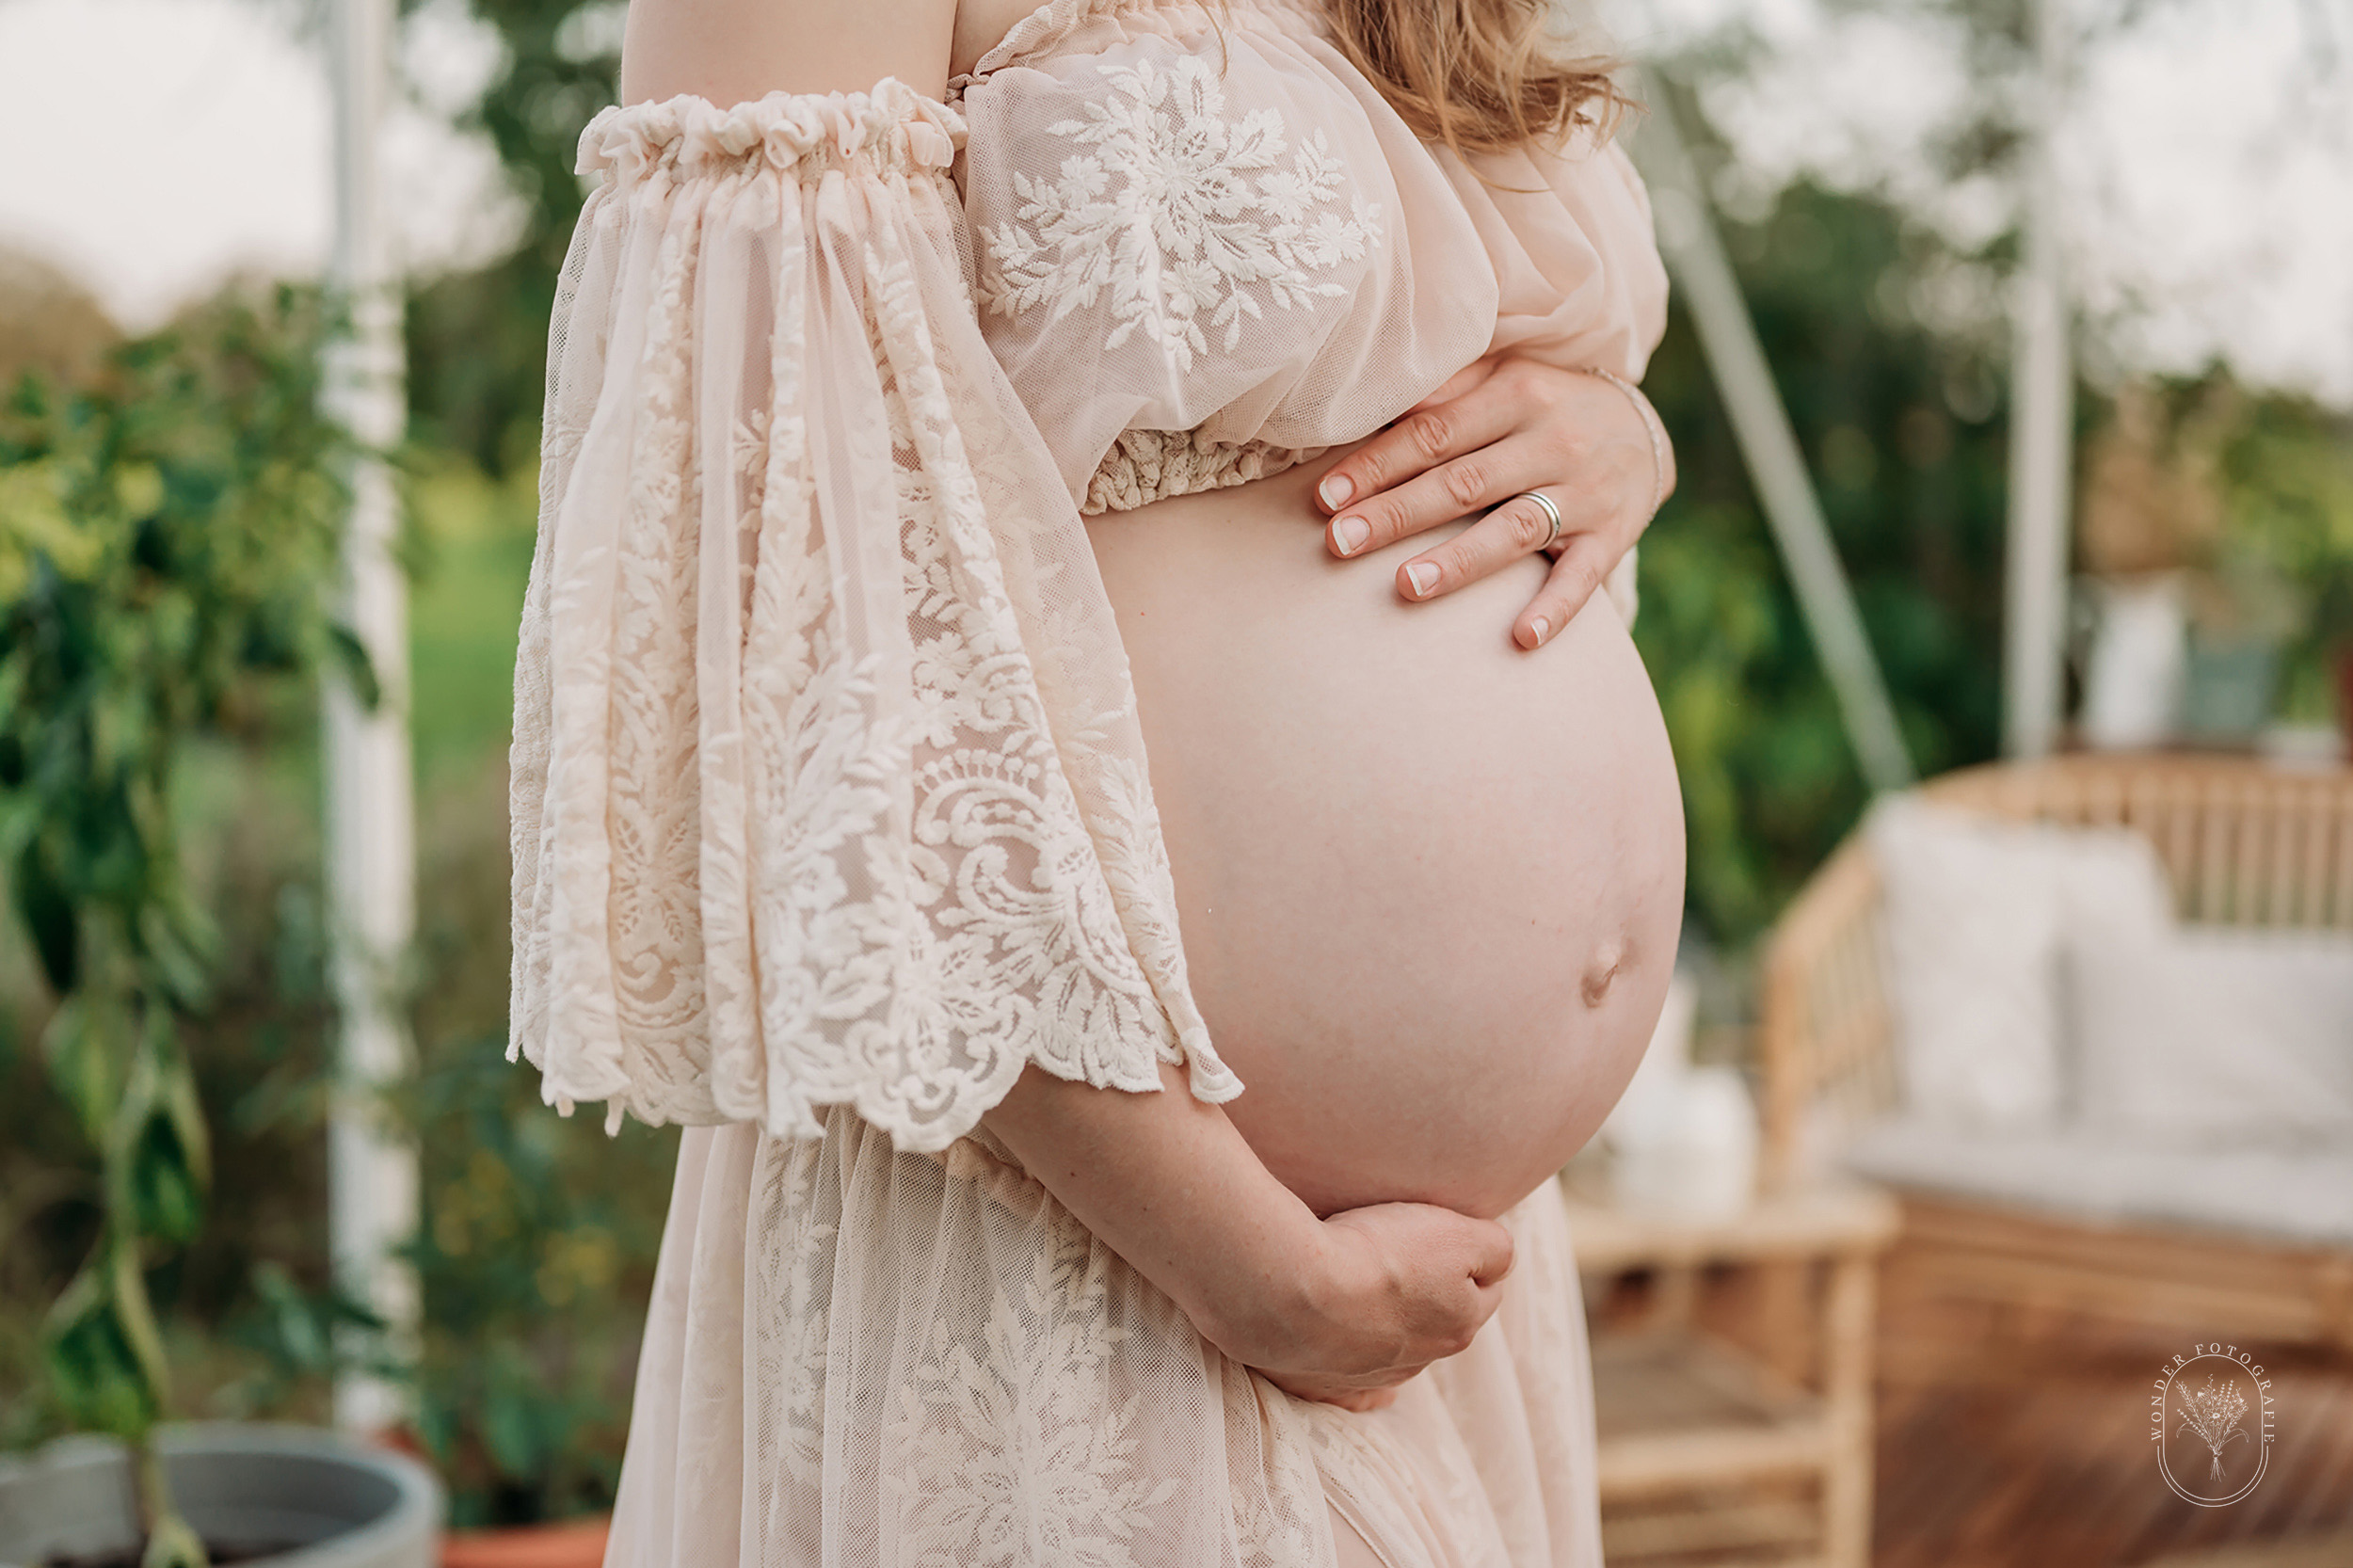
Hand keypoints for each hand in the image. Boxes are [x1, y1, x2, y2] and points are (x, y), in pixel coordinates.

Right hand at [1227, 1202, 1515, 1412]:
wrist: (1294, 1291)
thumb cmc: (1378, 1256)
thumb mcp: (1458, 1235)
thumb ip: (1495, 1247)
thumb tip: (1500, 1259)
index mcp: (1460, 1324)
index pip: (1487, 1288)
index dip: (1471, 1256)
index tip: (1446, 1233)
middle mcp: (1421, 1359)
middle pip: (1439, 1320)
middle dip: (1429, 1292)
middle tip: (1400, 1253)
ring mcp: (1369, 1375)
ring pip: (1392, 1347)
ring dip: (1385, 1322)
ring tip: (1358, 1285)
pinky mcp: (1323, 1381)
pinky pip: (1349, 1389)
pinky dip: (1355, 1377)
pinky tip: (1352, 1368)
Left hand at [1312, 356, 1673, 649]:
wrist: (1645, 428)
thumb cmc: (1544, 404)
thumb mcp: (1502, 375)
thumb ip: (1445, 390)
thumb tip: (1370, 406)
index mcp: (1515, 392)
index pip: (1433, 434)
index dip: (1377, 466)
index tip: (1326, 499)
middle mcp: (1551, 439)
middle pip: (1463, 482)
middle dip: (1397, 514)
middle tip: (1338, 543)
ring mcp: (1585, 490)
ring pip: (1515, 528)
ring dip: (1461, 560)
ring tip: (1408, 586)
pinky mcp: (1613, 534)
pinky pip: (1582, 576)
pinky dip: (1556, 607)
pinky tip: (1521, 638)